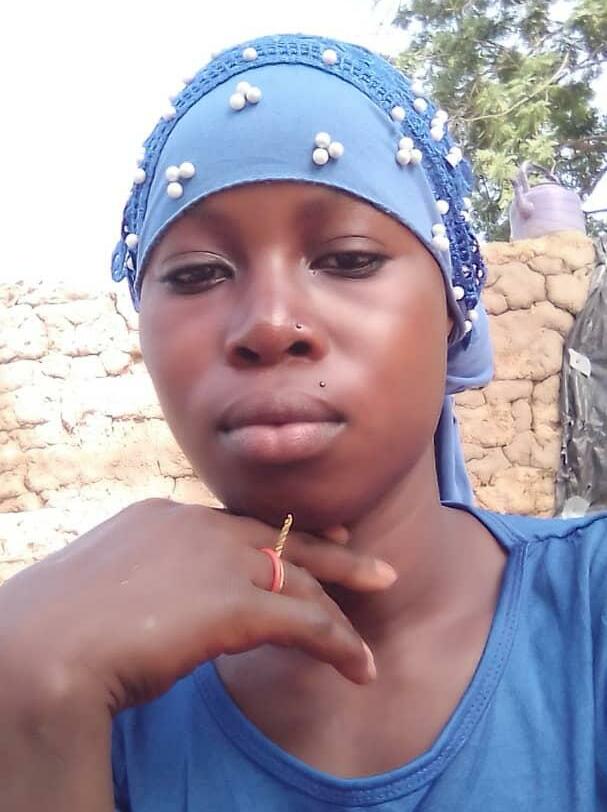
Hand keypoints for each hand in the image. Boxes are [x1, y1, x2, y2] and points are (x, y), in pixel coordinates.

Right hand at [1, 499, 395, 718]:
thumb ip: (142, 584)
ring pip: (302, 582)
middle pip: (282, 542)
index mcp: (162, 518)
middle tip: (371, 568)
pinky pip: (307, 623)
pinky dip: (338, 645)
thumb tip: (155, 608)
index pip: (239, 524)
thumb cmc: (54, 627)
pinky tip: (358, 668)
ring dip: (340, 615)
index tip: (316, 538)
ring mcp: (218, 561)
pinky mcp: (236, 603)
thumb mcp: (103, 588)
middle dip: (333, 557)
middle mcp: (197, 528)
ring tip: (366, 647)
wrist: (40, 646)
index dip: (281, 536)